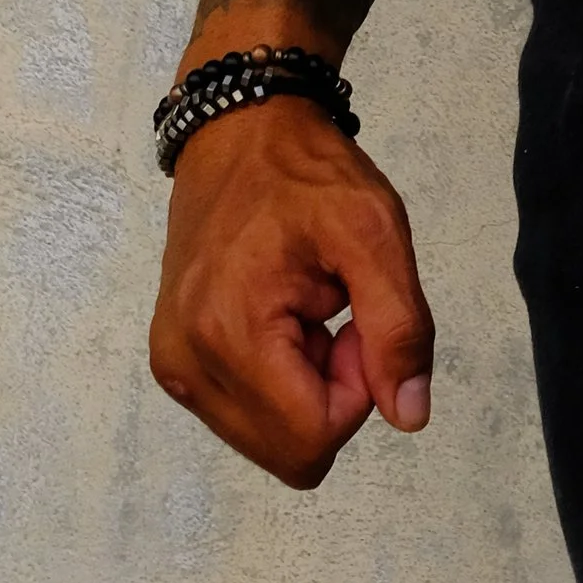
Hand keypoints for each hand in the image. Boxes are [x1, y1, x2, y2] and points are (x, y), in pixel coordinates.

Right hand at [149, 94, 436, 486]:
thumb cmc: (306, 172)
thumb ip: (399, 327)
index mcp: (229, 332)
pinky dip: (278, 380)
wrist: (239, 131)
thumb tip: (408, 415)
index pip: (311, 439)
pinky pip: (244, 415)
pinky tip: (282, 316)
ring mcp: (174, 366)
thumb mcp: (374, 231)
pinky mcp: (174, 360)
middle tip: (334, 314)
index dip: (358, 392)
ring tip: (307, 309)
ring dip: (305, 389)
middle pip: (288, 451)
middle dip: (330, 395)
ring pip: (269, 440)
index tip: (355, 321)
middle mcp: (186, 363)